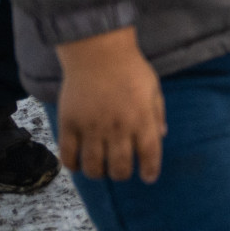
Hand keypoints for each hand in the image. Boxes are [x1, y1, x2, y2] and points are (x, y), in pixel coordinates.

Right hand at [55, 27, 164, 181]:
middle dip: (122, 174)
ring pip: (93, 167)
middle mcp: (118, 128)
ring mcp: (92, 128)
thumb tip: (161, 137)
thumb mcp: (153, 88)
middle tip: (121, 171)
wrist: (98, 52)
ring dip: (98, 173)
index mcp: (142, 119)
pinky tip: (78, 164)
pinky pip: (68, 155)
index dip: (150, 171)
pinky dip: (73, 165)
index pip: (149, 155)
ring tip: (101, 169)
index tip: (148, 178)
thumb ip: (157, 114)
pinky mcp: (69, 124)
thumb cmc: (130, 68)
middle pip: (120, 167)